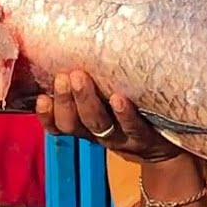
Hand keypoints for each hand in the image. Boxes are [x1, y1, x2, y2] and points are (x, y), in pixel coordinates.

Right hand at [34, 70, 183, 163]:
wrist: (167, 152)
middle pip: (75, 123)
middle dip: (65, 100)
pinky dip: (124, 114)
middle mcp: (100, 134)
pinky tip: (118, 98)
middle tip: (63, 76)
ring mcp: (122, 137)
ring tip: (80, 78)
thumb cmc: (132, 120)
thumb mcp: (108, 110)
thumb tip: (72, 54)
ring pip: (98, 123)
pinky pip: (133, 127)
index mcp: (86, 127)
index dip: (46, 116)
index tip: (40, 98)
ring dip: (87, 101)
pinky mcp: (145, 137)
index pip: (59, 125)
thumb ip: (91, 91)